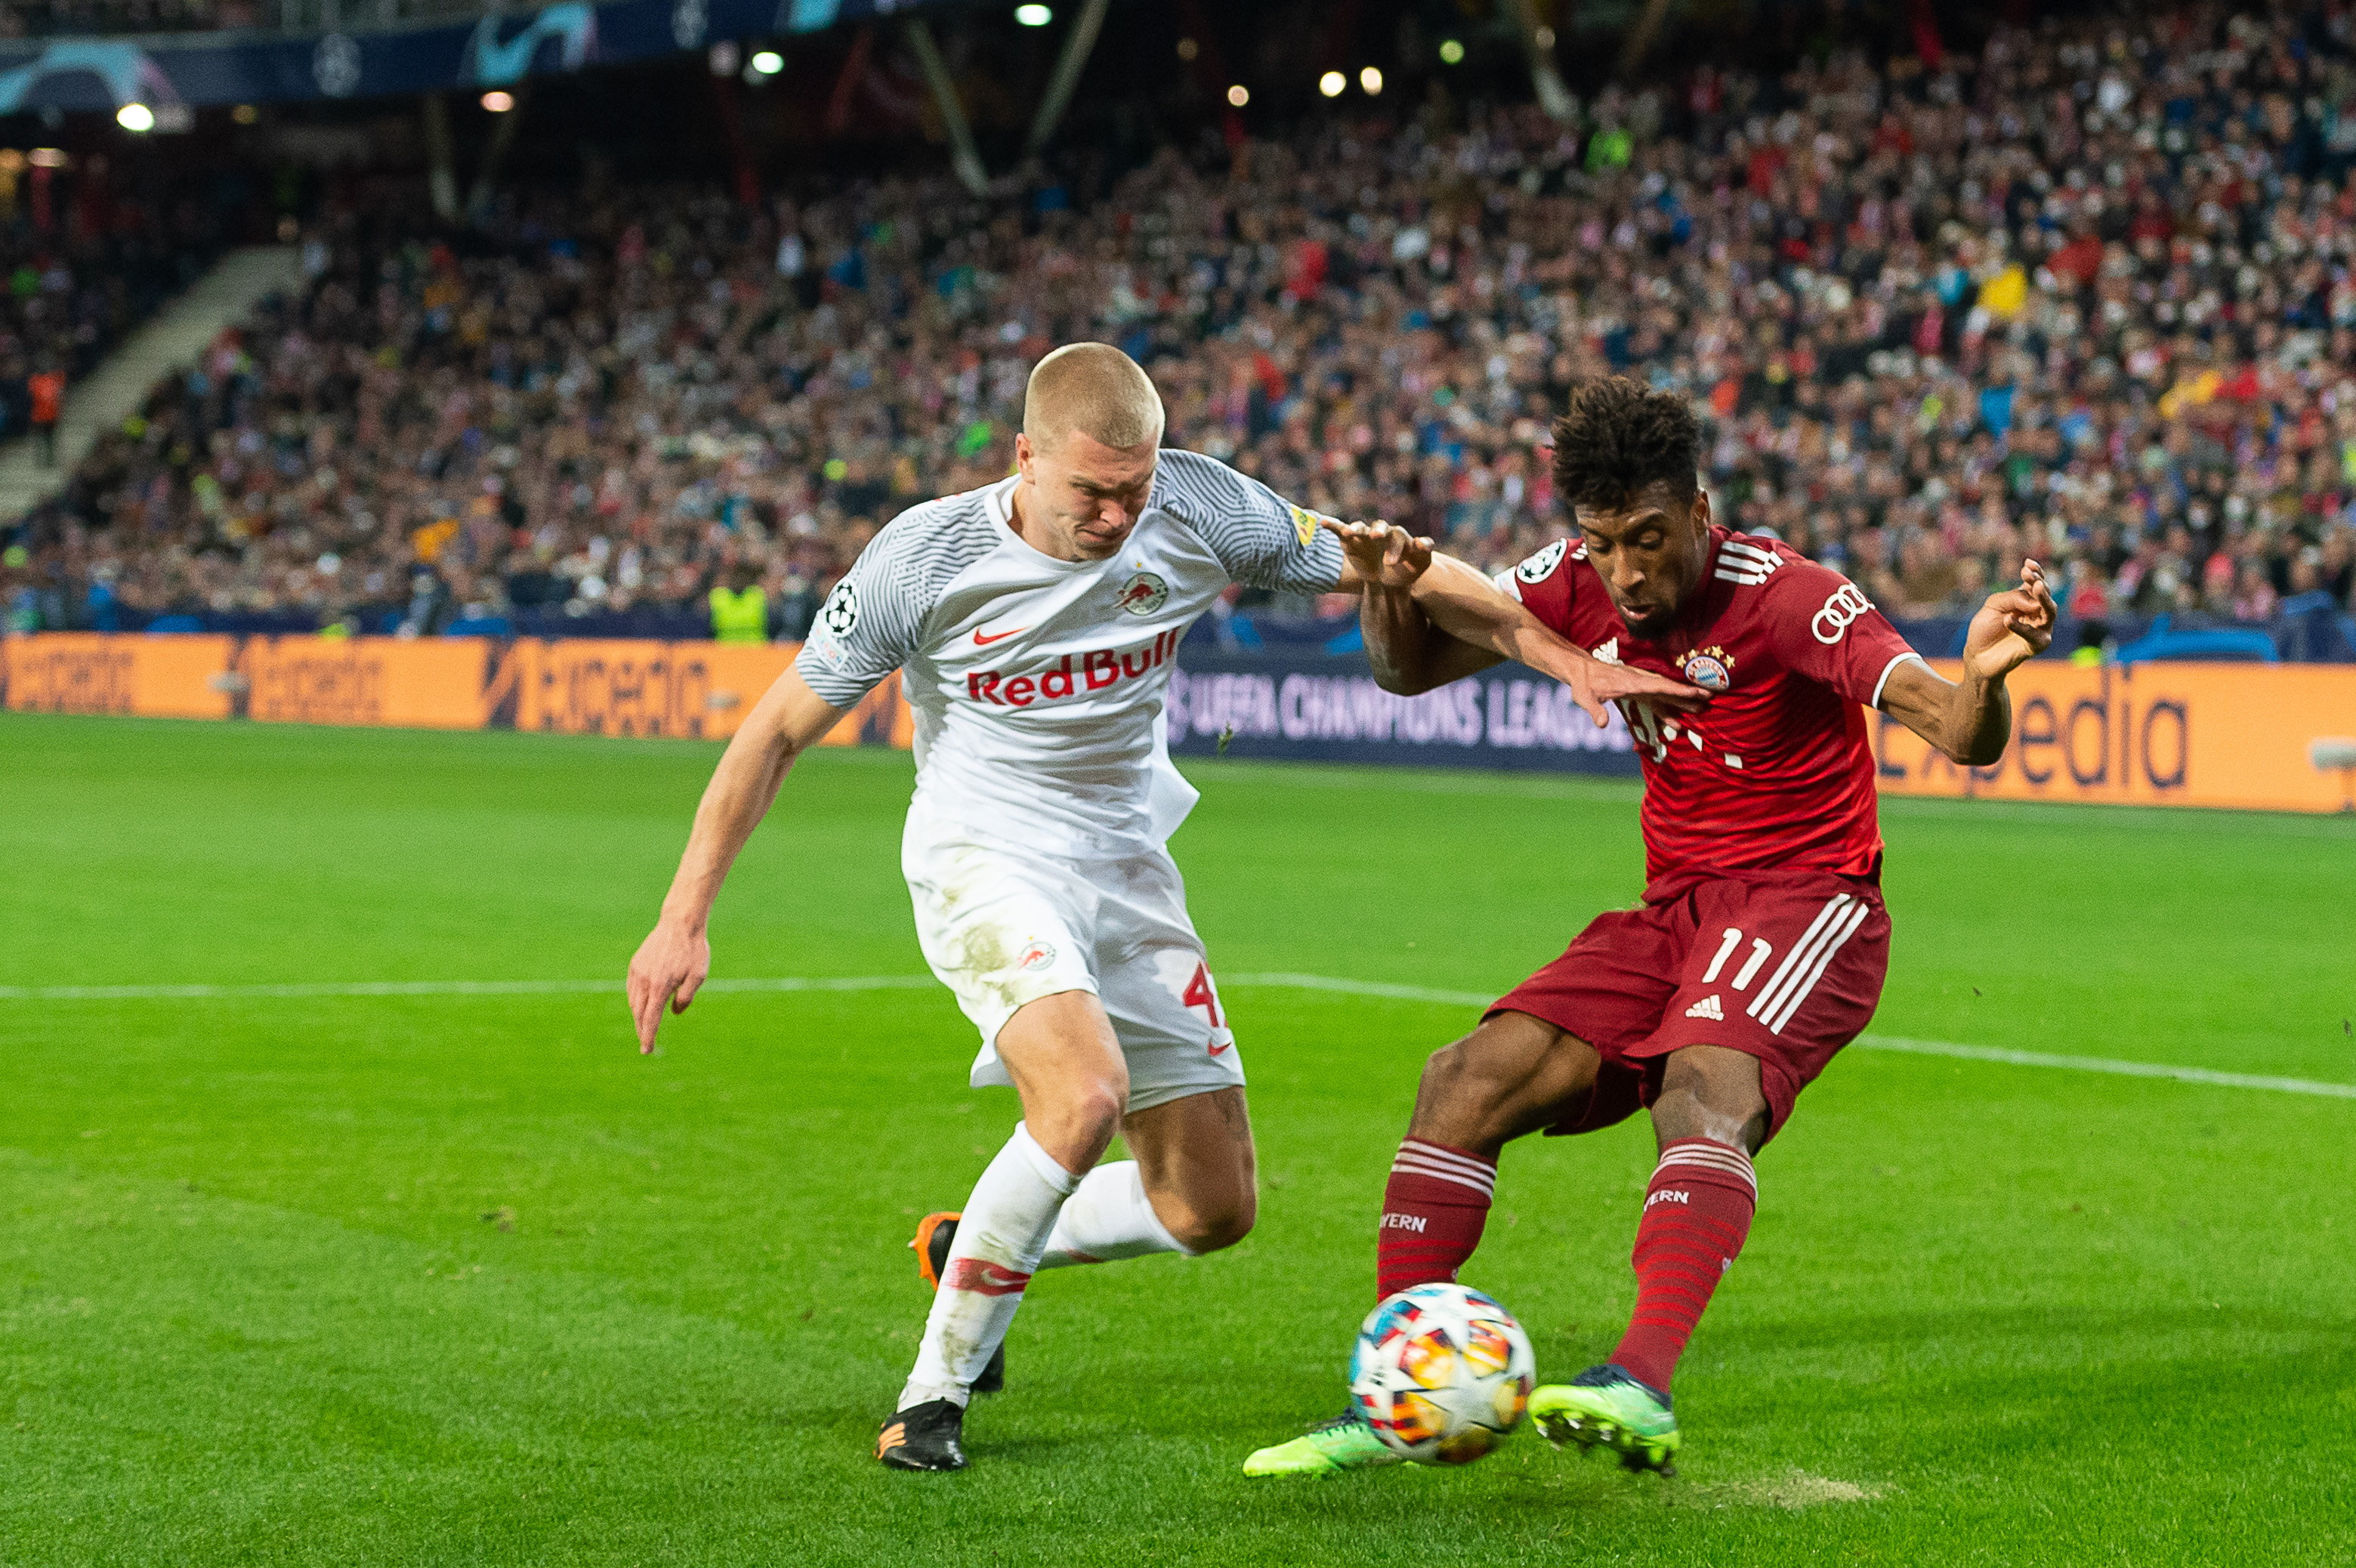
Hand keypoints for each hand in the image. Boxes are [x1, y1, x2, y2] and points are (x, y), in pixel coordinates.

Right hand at [627, 917, 710, 1053]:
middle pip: (639, 1014)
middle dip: (642, 1030)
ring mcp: (637, 972)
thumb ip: (686, 998)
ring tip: (645, 1027)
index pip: (651, 1019)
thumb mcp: (698, 976)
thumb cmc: (693, 950)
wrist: (680, 923)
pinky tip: (641, 1006)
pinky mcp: (635, 964)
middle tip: (646, 1044)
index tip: (647, 1050)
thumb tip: (673, 1013)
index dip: (648, 1036)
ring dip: (638, 1017)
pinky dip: (635, 1001)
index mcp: (660, 986)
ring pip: (633, 1002)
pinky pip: (631, 989)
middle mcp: (645, 981)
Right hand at [1324, 518, 1433, 590]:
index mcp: (1399, 537)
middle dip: (1378, 532)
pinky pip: (1340, 529)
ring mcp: (1365, 535)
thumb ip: (1424, 552)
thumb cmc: (1406, 571)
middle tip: (1377, 538)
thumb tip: (1421, 542)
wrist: (1389, 582)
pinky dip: (1332, 525)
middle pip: (1380, 527)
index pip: (1399, 537)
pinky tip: (1323, 522)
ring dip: (1354, 528)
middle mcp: (1382, 532)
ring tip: (1349, 533)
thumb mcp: (1419, 564)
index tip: (1394, 563)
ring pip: (1360, 527)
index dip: (1397, 548)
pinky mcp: (1350, 541)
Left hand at [1519, 640, 1708, 723]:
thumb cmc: (1583, 683)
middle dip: (1688, 693)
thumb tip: (1602, 724)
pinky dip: (1667, 710)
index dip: (1676, 690)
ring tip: (1703, 707)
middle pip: (1668, 688)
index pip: (1658, 686)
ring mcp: (1640, 686)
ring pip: (1665, 693)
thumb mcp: (1584, 697)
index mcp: (1631, 682)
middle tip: (1709, 697)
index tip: (1694, 691)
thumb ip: (1594, 710)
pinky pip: (1655, 701)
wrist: (1581, 671)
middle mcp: (1639, 682)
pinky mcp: (1637, 691)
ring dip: (1682, 700)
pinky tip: (1676, 723)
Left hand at [1963, 558, 2055, 681]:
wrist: (1977, 656)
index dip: (2036, 573)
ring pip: (2049, 612)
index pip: (2036, 584)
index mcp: (2027, 601)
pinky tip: (2007, 619)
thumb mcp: (1993, 606)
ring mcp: (2039, 629)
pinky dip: (2021, 626)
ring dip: (2042, 598)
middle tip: (2029, 574)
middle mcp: (2037, 613)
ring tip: (2034, 586)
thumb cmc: (1985, 629)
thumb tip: (2033, 602)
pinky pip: (2034, 634)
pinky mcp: (2036, 645)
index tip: (2028, 563)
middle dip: (2039, 582)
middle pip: (2045, 595)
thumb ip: (2011, 598)